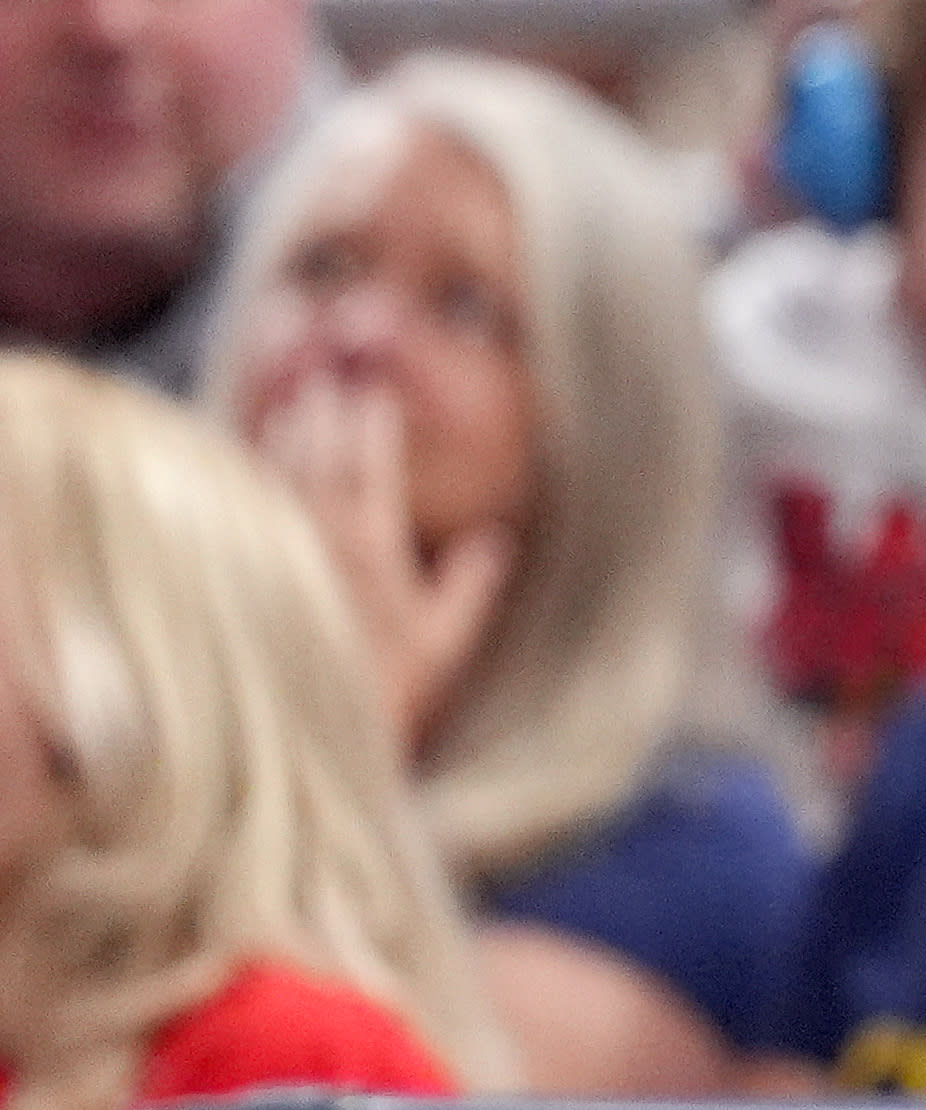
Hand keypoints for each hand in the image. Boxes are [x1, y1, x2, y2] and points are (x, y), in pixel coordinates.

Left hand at [256, 375, 509, 753]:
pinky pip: (248, 511)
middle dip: (323, 417)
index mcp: (372, 553)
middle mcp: (320, 544)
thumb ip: (469, 588)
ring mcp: (279, 555)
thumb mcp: (443, 645)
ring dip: (283, 438)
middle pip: (320, 465)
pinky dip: (249, 478)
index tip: (375, 395)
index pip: (371, 474)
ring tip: (289, 403)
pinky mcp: (246, 572)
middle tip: (326, 379)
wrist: (309, 730)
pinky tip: (248, 461)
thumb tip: (495, 539)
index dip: (374, 431)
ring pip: (278, 481)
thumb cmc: (383, 692)